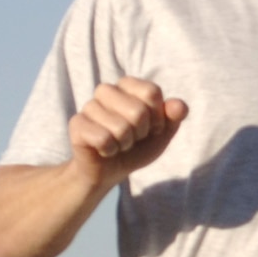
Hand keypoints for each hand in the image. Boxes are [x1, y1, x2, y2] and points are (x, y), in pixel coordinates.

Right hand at [68, 78, 188, 187]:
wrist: (109, 171)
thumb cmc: (136, 147)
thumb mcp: (161, 134)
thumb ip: (173, 118)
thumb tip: (180, 106)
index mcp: (128, 85)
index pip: (152, 92)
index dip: (158, 118)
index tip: (151, 128)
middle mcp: (107, 90)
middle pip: (138, 111)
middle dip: (141, 133)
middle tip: (132, 138)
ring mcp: (89, 105)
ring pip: (121, 128)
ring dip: (125, 144)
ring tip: (117, 144)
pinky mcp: (77, 124)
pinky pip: (104, 139)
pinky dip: (110, 151)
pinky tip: (104, 149)